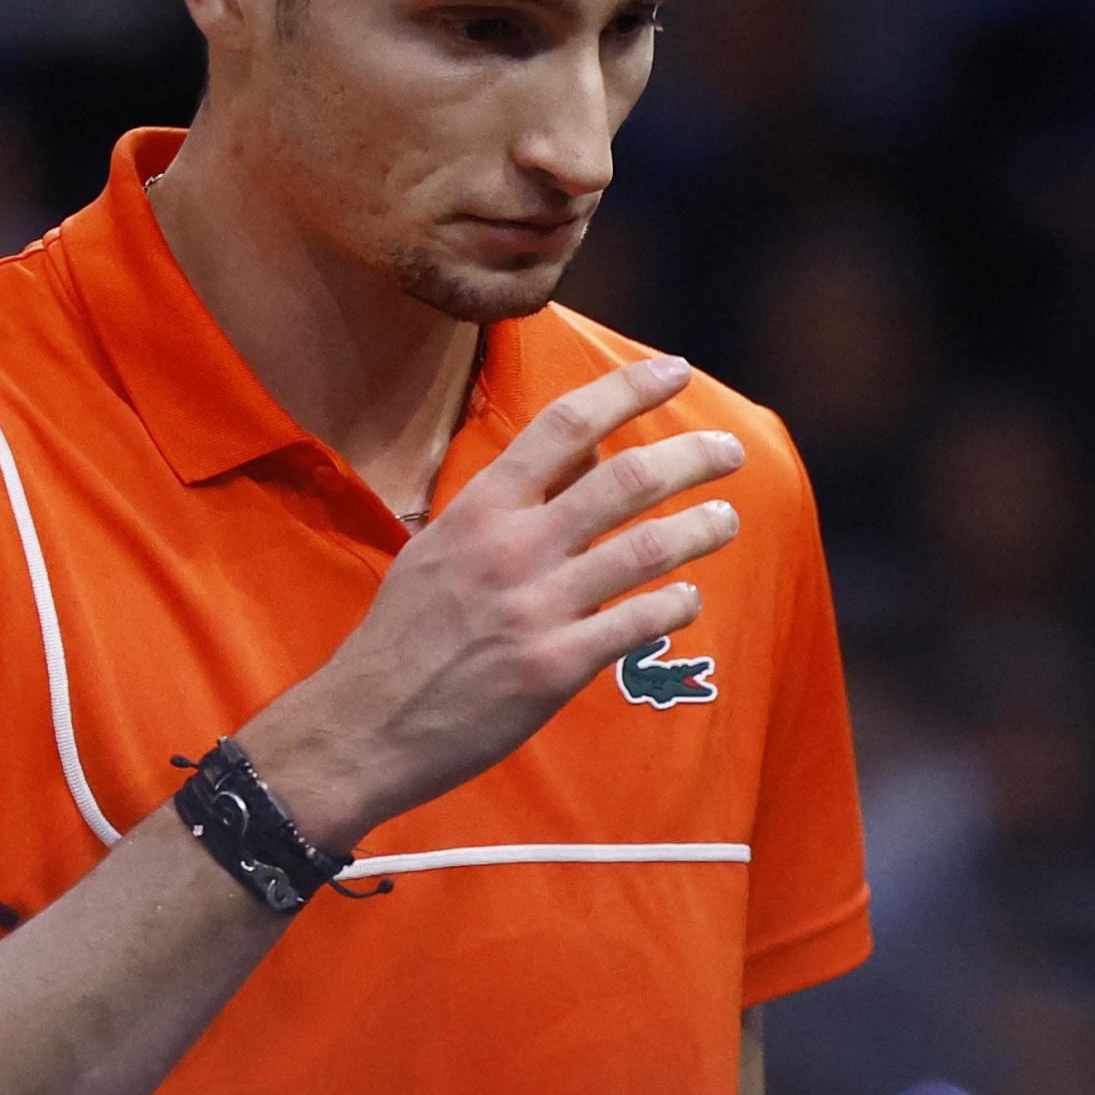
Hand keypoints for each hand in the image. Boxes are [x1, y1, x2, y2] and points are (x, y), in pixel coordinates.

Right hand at [243, 355, 742, 848]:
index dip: (630, 389)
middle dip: (692, 457)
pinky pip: (637, 624)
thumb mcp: (445, 544)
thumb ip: (518, 498)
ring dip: (701, 528)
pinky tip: (688, 598)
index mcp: (481, 508)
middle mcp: (511, 548)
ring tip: (728, 518)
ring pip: (646, 550)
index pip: (567, 424)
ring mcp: (534, 608)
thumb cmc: (406, 633)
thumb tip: (589, 446)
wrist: (363, 724)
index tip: (676, 370)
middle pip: (626, 478)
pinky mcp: (552, 668)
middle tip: (730, 452)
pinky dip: (676, 604)